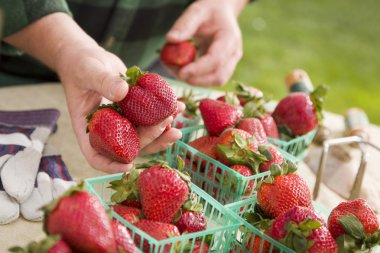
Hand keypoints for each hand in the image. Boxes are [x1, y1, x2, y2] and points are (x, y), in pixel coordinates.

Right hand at [57, 45, 182, 172]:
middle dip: (151, 138)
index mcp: (89, 128)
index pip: (96, 155)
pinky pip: (151, 118)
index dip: (111, 165)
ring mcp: (123, 121)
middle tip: (168, 123)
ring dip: (163, 130)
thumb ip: (103, 82)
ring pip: (144, 134)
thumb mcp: (88, 72)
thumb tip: (123, 92)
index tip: (129, 165)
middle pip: (130, 145)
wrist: (90, 57)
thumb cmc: (80, 66)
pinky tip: (179, 105)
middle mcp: (108, 129)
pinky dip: (165, 113)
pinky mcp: (135, 112)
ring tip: (177, 115)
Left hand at [167, 0, 244, 85]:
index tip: (180, 72)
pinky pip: (211, 79)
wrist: (222, 13)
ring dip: (195, 81)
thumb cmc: (210, 11)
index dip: (198, 69)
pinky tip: (182, 70)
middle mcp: (234, 54)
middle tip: (175, 72)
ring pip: (215, 82)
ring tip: (176, 70)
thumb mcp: (197, 11)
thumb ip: (184, 24)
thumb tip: (170, 39)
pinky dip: (196, 79)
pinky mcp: (224, 68)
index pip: (216, 60)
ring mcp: (231, 63)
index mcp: (230, 38)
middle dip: (195, 79)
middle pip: (218, 77)